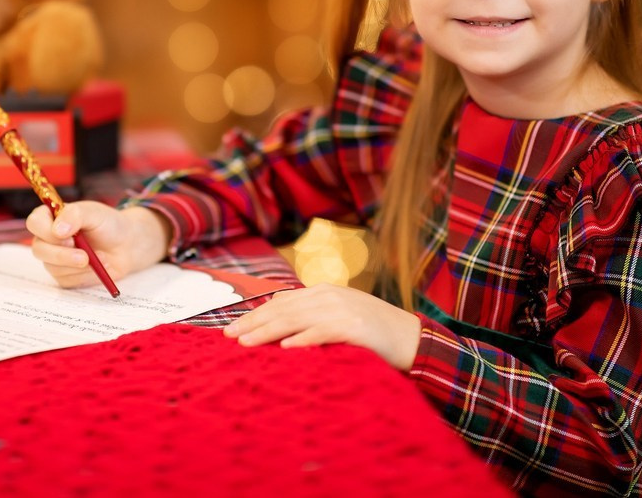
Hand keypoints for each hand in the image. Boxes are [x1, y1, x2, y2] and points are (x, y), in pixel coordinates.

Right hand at [25, 201, 171, 288]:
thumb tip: (57, 230)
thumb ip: (75, 214)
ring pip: (52, 267)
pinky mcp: (64, 276)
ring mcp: (54, 259)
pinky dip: (84, 275)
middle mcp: (48, 238)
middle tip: (84, 256)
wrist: (126, 245)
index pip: (34, 223)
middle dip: (62, 255)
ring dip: (78, 265)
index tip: (68, 235)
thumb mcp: (94, 213)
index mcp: (51, 217)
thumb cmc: (108, 224)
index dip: (46, 231)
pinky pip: (66, 280)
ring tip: (100, 257)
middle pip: (39, 249)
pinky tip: (98, 266)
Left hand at [223, 283, 421, 370]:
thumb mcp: (340, 318)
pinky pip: (323, 332)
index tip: (232, 327)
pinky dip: (303, 340)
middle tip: (227, 336)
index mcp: (324, 292)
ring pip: (296, 320)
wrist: (414, 339)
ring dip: (268, 332)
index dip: (255, 314)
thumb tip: (281, 329)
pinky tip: (286, 349)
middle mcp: (329, 295)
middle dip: (252, 322)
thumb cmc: (375, 333)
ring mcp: (342, 309)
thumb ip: (313, 317)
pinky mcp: (356, 326)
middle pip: (282, 309)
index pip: (281, 302)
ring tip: (245, 342)